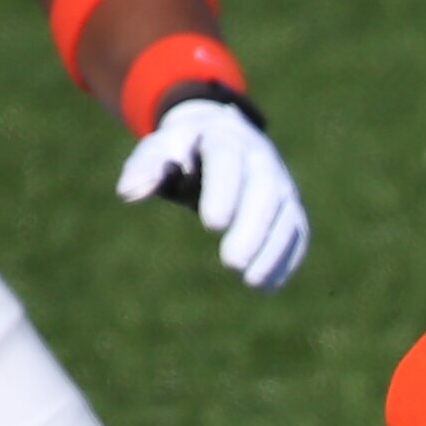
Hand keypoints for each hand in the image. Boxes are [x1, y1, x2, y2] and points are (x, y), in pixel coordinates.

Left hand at [116, 98, 307, 291]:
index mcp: (224, 138)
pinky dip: (287, 260)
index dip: (224, 192)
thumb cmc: (182, 150)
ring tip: (252, 283)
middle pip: (265, 193)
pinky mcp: (290, 207)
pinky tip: (268, 287)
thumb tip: (128, 194)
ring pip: (287, 216)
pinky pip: (297, 233)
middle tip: (231, 264)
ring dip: (273, 251)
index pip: (228, 161)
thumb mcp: (159, 150)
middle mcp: (261, 159)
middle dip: (252, 230)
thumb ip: (144, 169)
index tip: (211, 226)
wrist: (222, 138)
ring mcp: (281, 184)